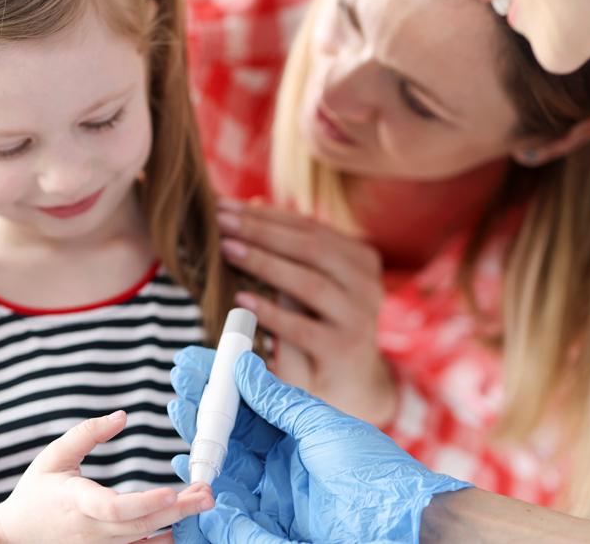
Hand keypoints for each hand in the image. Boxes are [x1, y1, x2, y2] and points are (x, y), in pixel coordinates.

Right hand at [0, 411, 213, 543]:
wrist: (17, 534)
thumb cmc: (37, 491)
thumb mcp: (54, 456)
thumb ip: (87, 433)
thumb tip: (121, 417)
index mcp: (76, 502)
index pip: (113, 507)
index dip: (144, 502)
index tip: (171, 492)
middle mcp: (91, 529)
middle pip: (140, 524)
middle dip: (177, 510)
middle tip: (207, 494)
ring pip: (144, 538)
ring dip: (176, 521)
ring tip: (203, 502)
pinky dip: (163, 539)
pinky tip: (186, 525)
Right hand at [166, 347, 470, 543]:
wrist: (400, 523)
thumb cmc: (372, 471)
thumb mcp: (322, 426)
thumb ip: (279, 401)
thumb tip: (243, 365)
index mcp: (297, 437)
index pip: (249, 408)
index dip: (221, 386)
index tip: (196, 361)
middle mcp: (281, 465)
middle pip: (231, 437)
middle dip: (203, 410)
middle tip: (179, 382)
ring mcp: (274, 498)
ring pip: (225, 470)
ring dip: (200, 443)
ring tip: (178, 411)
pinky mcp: (270, 531)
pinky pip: (231, 512)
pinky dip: (207, 491)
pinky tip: (188, 467)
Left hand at [216, 199, 396, 425]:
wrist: (355, 386)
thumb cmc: (324, 327)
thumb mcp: (316, 287)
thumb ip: (292, 250)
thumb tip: (249, 204)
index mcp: (362, 260)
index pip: (310, 228)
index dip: (266, 215)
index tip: (225, 205)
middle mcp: (368, 286)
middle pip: (311, 248)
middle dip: (261, 231)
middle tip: (220, 220)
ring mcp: (359, 320)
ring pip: (310, 283)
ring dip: (264, 263)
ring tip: (227, 250)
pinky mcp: (343, 353)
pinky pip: (302, 329)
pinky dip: (270, 312)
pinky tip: (240, 300)